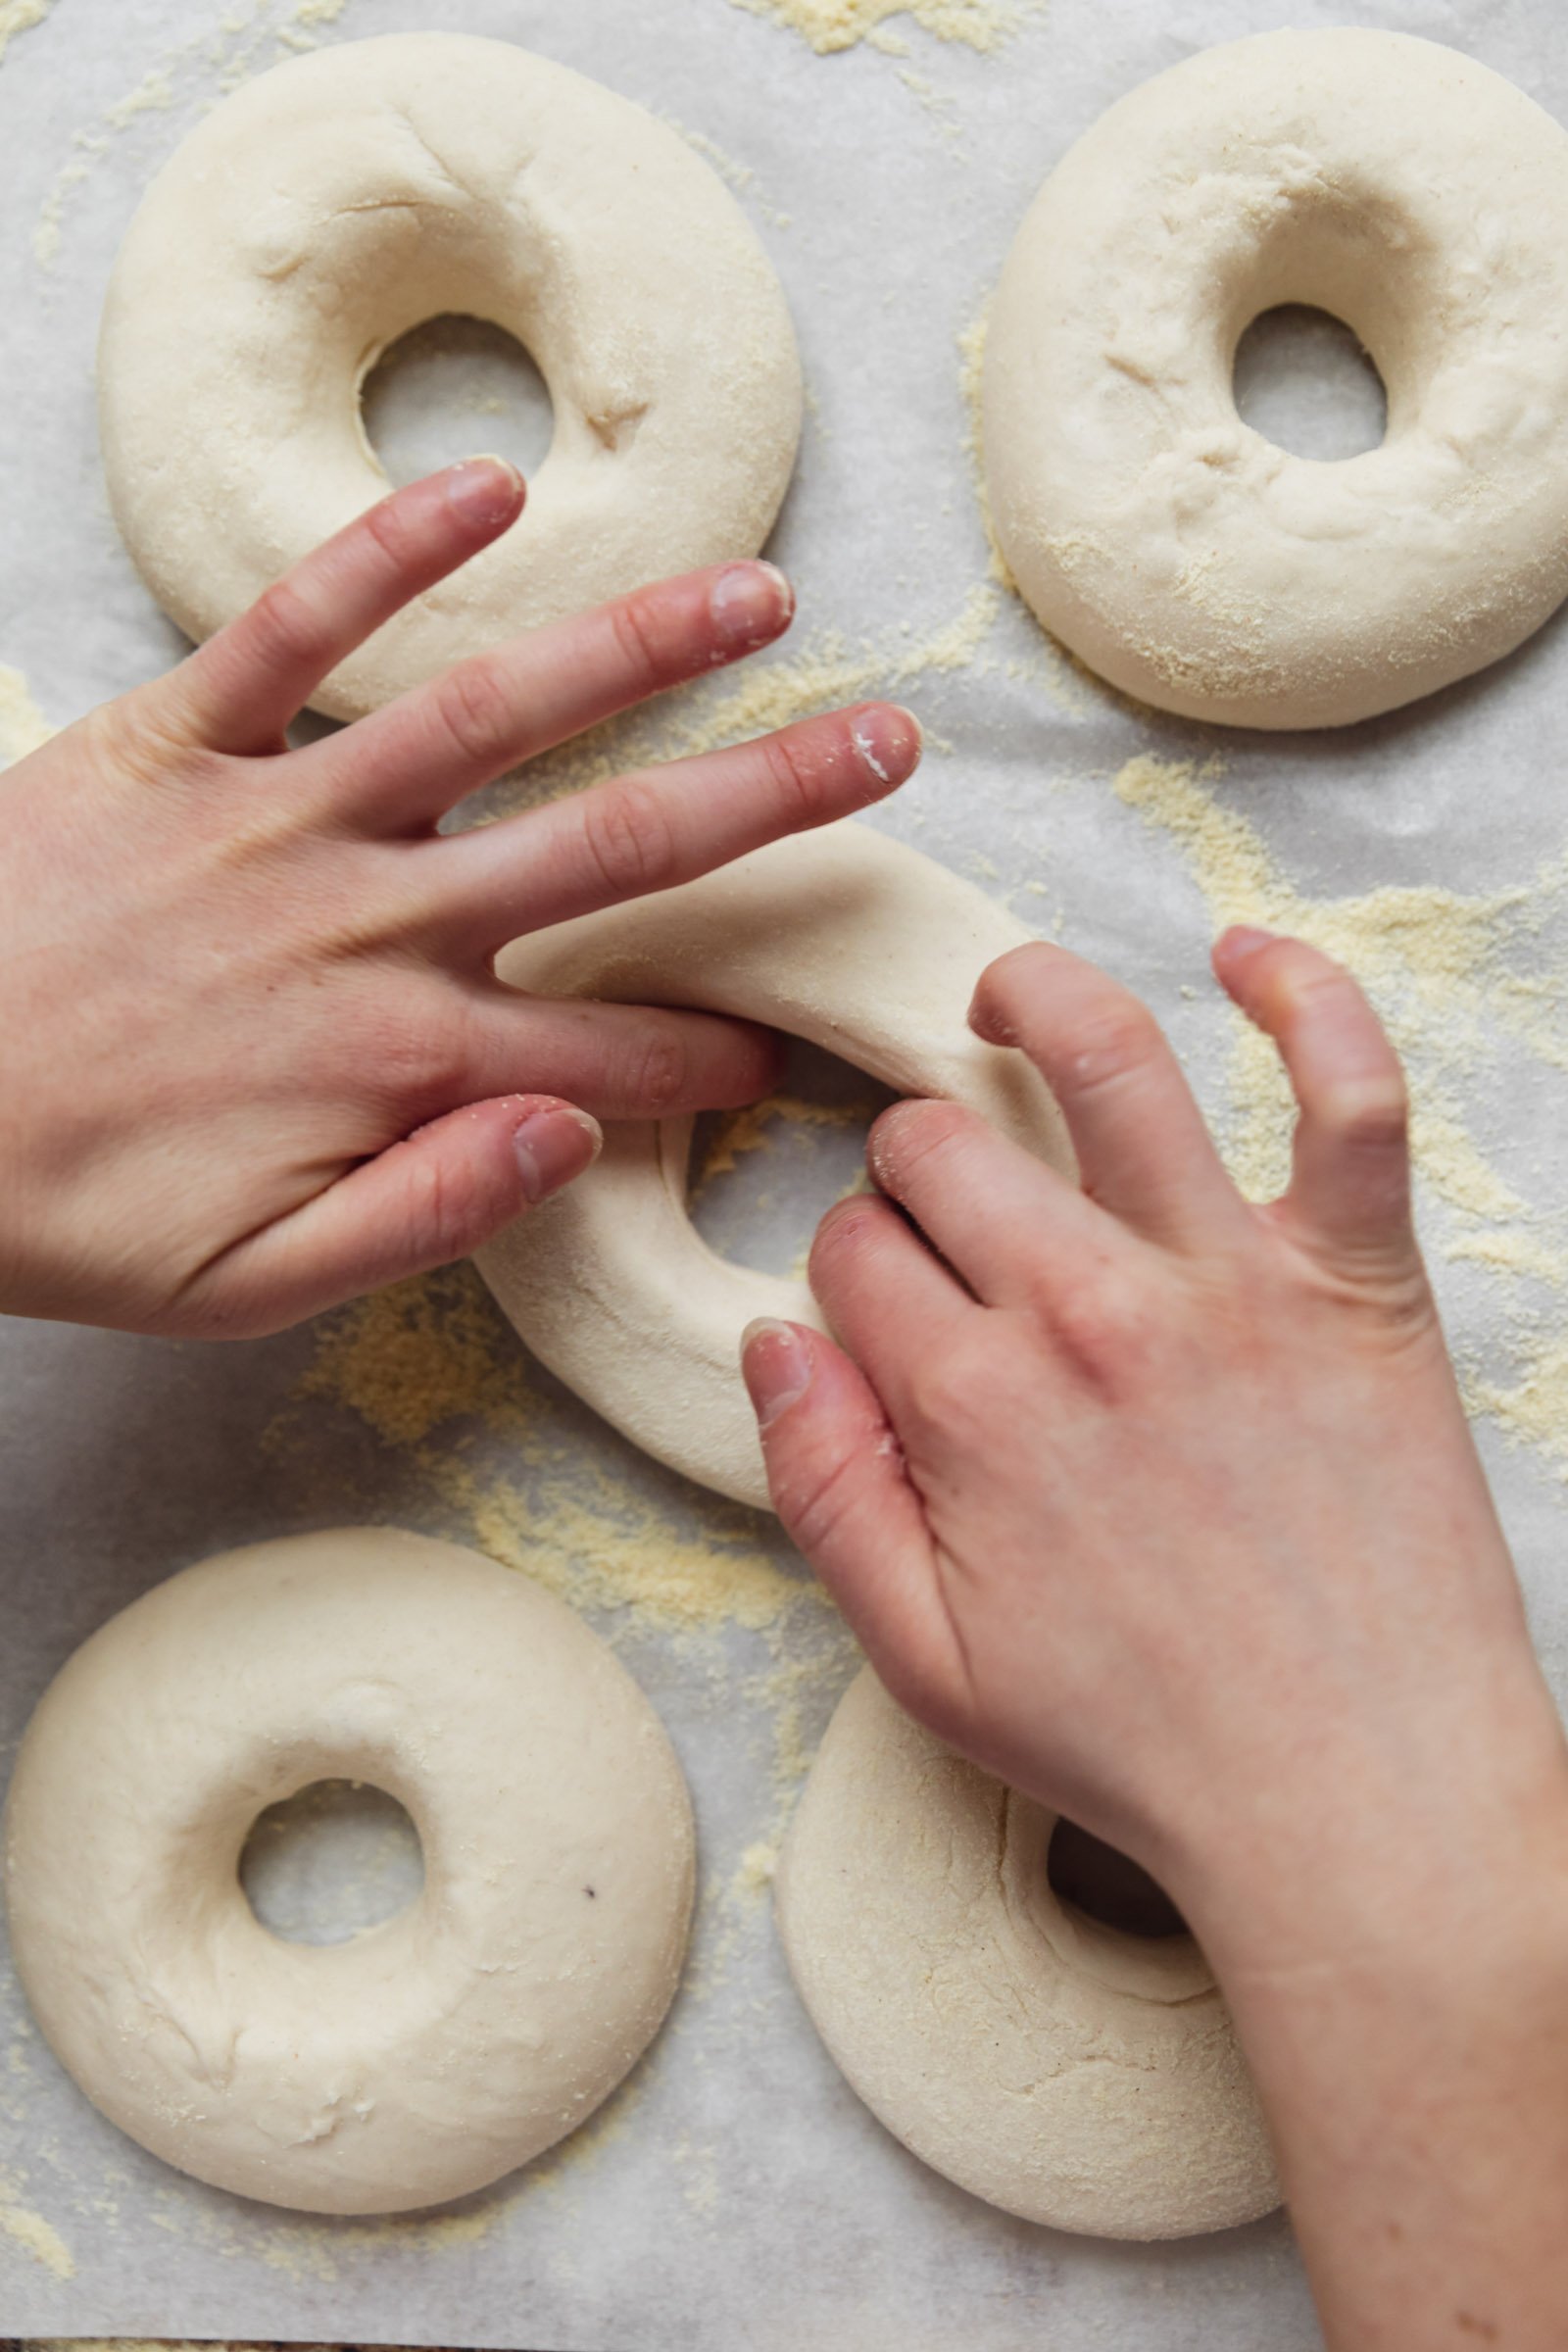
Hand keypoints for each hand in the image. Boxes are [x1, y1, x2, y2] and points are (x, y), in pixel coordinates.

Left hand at [0, 459, 917, 1336]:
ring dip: (636, 650)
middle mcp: (368, 922)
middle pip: (610, 850)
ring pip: (488, 715)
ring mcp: (276, 818)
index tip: (788, 1047)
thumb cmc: (64, 1209)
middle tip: (886, 749)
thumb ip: (428, 1215)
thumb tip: (576, 1130)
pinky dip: (385, 551)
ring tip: (759, 595)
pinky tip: (490, 486)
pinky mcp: (172, 740)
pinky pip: (290, 625)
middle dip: (768, 801)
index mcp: (398, 1062)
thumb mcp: (252, 1288)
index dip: (714, 1052)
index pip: (610, 1050)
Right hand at [743, 929, 1567, 2346]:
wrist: (1359, 1807)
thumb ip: (821, 1494)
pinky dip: (1307, 998)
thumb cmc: (1145, 1747)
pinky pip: (1346, 1092)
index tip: (891, 1316)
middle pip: (941, 1146)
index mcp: (970, 1407)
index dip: (853, 1274)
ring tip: (1008, 999)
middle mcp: (1086, 1314)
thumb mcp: (923, 1664)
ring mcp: (1228, 1282)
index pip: (851, 1254)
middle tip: (955, 1219)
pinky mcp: (1357, 1278)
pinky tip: (1250, 958)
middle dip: (917, 1167)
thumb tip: (772, 1345)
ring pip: (1103, 1058)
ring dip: (1034, 997)